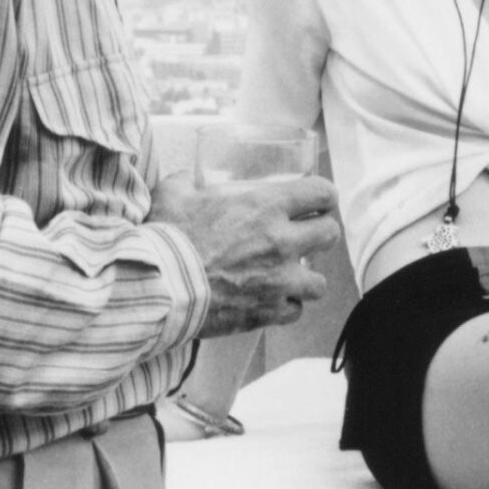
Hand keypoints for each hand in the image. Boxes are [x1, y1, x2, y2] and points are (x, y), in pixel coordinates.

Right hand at [147, 170, 340, 337]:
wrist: (157, 286)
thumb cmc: (166, 237)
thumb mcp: (174, 193)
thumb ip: (188, 181)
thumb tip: (190, 177)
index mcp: (267, 206)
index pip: (323, 194)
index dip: (324, 196)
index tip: (318, 202)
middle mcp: (282, 242)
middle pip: (331, 235)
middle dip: (320, 234)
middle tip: (305, 236)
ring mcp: (279, 281)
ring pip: (320, 281)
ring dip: (307, 277)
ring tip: (290, 275)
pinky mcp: (267, 312)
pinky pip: (295, 311)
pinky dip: (286, 306)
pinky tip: (271, 300)